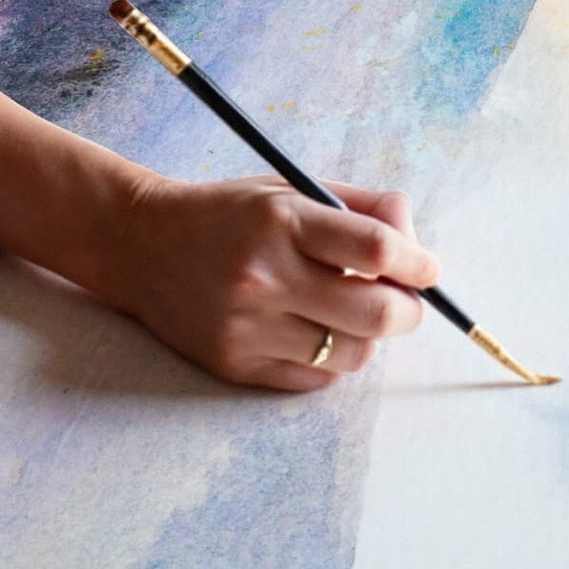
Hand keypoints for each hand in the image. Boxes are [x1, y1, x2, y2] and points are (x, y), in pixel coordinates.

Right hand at [112, 174, 437, 390]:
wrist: (140, 244)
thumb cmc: (227, 213)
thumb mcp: (289, 189)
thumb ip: (359, 207)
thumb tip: (415, 240)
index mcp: (281, 220)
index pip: (375, 248)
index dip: (417, 262)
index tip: (428, 267)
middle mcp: (265, 276)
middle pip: (376, 313)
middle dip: (407, 308)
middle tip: (406, 298)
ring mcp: (248, 327)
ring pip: (351, 354)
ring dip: (369, 336)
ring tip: (352, 312)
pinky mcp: (235, 366)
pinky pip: (315, 379)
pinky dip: (331, 360)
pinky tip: (315, 331)